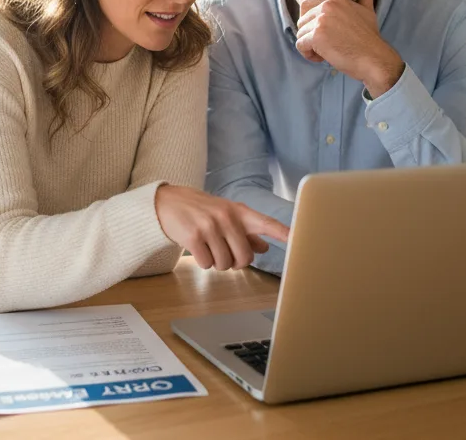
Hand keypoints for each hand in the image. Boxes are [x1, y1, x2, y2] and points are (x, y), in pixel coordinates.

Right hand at [154, 185, 289, 270]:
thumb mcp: (225, 214)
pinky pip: (206, 264)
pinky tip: (197, 248)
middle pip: (244, 257)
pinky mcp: (193, 237)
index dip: (283, 233)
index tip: (298, 240)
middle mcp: (226, 217)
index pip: (266, 223)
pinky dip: (202, 262)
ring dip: (217, 262)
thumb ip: (246, 231)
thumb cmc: (201, 210)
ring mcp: (209, 226)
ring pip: (224, 264)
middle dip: (236, 262)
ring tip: (208, 247)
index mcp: (238, 211)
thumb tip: (264, 247)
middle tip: (225, 254)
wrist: (167, 202)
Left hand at [294, 0, 404, 97]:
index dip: (313, 24)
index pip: (306, 7)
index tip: (330, 34)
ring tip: (327, 52)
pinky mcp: (317, 36)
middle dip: (310, 35)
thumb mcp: (367, 10)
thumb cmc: (369, 38)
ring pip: (300, 34)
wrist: (374, 58)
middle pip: (301, 21)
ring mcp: (321, 20)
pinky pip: (300, 45)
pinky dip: (308, 55)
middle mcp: (327, 5)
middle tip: (327, 45)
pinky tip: (323, 58)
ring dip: (310, 46)